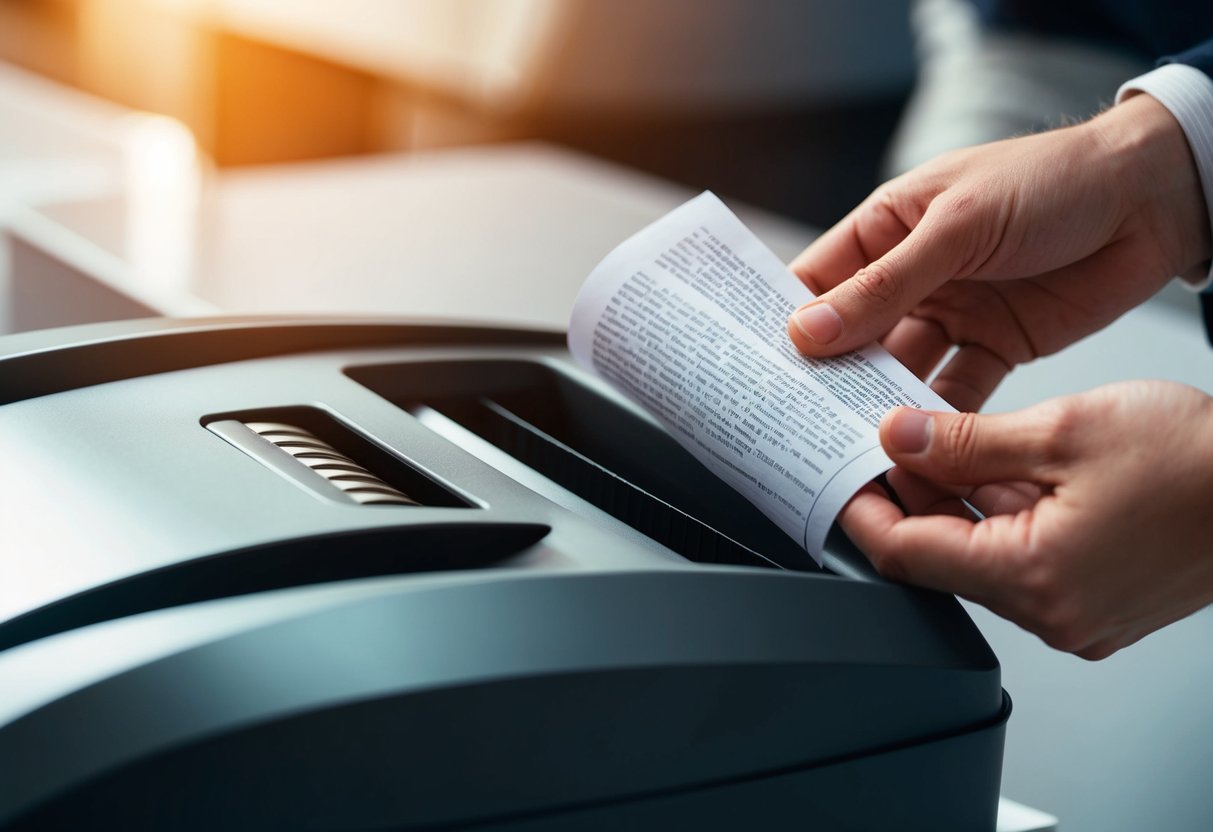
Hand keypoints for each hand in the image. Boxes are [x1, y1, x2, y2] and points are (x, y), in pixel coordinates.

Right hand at [786, 94, 1211, 410]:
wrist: (1153, 200)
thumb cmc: (1052, 182)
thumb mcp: (957, 226)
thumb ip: (885, 285)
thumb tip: (809, 330)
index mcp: (887, 229)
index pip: (816, 282)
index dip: (783, 322)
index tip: (753, 366)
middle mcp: (911, 276)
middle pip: (851, 337)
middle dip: (827, 376)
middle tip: (799, 420)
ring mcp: (951, 313)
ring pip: (896, 370)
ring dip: (878, 404)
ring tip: (851, 442)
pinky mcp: (994, 347)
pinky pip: (953, 391)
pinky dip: (936, 419)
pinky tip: (918, 446)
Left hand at [843, 381, 1212, 658]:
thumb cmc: (1198, 461)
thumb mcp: (1063, 431)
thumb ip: (967, 442)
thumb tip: (899, 440)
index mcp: (1032, 577)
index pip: (906, 554)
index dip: (861, 510)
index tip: (837, 473)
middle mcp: (1051, 611)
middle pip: (941, 557)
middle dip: (908, 498)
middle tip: (886, 441)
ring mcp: (1078, 612)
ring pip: (981, 556)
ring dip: (955, 503)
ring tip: (937, 441)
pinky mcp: (1098, 600)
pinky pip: (1024, 561)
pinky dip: (1000, 516)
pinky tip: (995, 466)